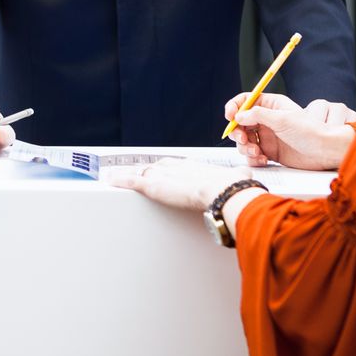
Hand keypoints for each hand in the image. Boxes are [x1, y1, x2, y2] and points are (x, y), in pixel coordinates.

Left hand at [106, 157, 248, 209]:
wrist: (225, 191)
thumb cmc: (233, 187)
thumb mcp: (236, 178)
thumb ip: (238, 178)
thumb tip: (246, 177)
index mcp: (192, 166)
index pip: (173, 164)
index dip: (165, 168)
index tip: (160, 169)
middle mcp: (176, 167)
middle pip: (155, 167)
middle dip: (145, 170)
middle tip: (133, 172)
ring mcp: (164, 176)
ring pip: (141, 173)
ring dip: (127, 175)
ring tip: (115, 176)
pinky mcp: (154, 186)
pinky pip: (132, 182)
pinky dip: (120, 181)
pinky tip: (110, 180)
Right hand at [224, 92, 355, 170]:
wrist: (324, 152)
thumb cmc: (310, 131)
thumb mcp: (282, 119)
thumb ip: (258, 115)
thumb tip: (240, 115)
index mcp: (271, 106)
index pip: (246, 101)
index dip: (235, 107)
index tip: (230, 116)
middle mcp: (267, 120)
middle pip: (240, 123)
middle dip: (238, 132)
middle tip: (243, 139)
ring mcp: (267, 136)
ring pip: (244, 141)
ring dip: (245, 148)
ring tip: (256, 152)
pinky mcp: (270, 152)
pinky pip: (253, 155)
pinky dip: (253, 158)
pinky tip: (263, 160)